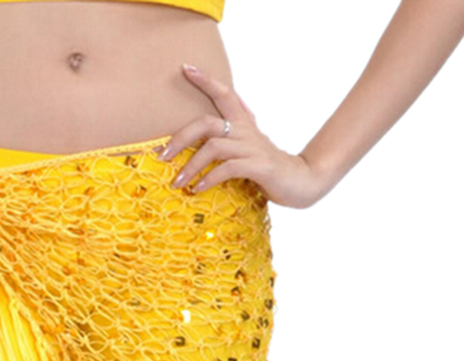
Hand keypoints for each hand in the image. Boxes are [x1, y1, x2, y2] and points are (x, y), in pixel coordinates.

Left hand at [158, 64, 331, 209]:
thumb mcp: (248, 150)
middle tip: (162, 155)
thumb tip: (200, 148)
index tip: (186, 68)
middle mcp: (246, 131)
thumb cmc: (268, 170)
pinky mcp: (258, 167)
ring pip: (213, 147)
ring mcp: (252, 148)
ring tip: (178, 182)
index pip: (224, 94)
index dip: (205, 80)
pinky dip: (208, 180)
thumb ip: (229, 144)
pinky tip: (198, 190)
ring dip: (190, 166)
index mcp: (244, 124)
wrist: (301, 182)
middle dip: (180, 137)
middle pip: (206, 123)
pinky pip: (226, 169)